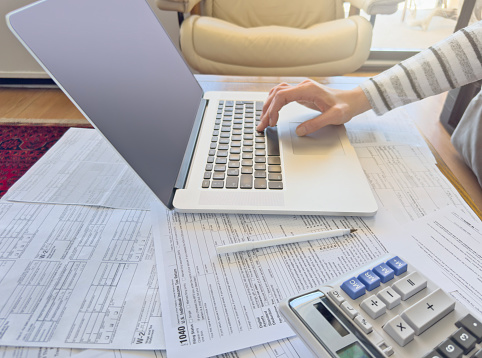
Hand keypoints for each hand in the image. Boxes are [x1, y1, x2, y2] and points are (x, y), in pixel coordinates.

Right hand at [256, 79, 371, 135]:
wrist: (352, 101)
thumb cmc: (345, 106)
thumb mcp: (333, 117)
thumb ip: (316, 124)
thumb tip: (299, 131)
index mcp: (308, 89)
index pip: (282, 95)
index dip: (274, 109)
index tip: (272, 122)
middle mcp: (302, 86)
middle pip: (276, 94)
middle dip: (267, 110)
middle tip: (261, 126)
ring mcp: (301, 89)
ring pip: (277, 93)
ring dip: (268, 106)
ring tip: (263, 121)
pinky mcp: (301, 94)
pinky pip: (282, 96)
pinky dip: (274, 104)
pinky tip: (271, 113)